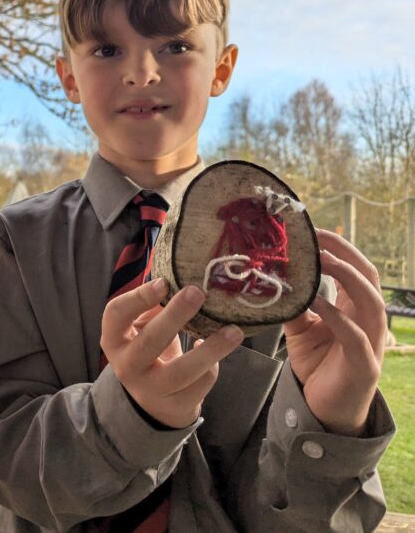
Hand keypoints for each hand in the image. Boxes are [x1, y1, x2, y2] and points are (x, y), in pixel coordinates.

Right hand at [100, 280, 244, 428]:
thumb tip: (180, 280)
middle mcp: (126, 366)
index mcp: (114, 339)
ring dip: (211, 351)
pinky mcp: (174, 406)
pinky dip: (212, 367)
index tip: (164, 282)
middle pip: (149, 342)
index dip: (138, 297)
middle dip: (175, 316)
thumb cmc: (148, 350)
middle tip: (197, 293)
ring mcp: (150, 390)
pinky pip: (199, 385)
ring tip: (233, 331)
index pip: (116, 315)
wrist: (153, 401)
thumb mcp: (143, 327)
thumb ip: (155, 305)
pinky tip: (216, 352)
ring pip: (181, 372)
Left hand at [284, 230, 386, 435]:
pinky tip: (317, 303)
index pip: (355, 268)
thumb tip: (270, 279)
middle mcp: (368, 321)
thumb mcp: (301, 329)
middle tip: (316, 238)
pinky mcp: (363, 365)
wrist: (326, 409)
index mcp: (355, 308)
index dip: (338, 247)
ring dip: (346, 277)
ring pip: (370, 301)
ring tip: (320, 261)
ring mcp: (371, 342)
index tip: (311, 230)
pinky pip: (355, 336)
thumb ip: (293, 305)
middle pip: (368, 276)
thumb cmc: (318, 364)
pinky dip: (337, 316)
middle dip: (344, 253)